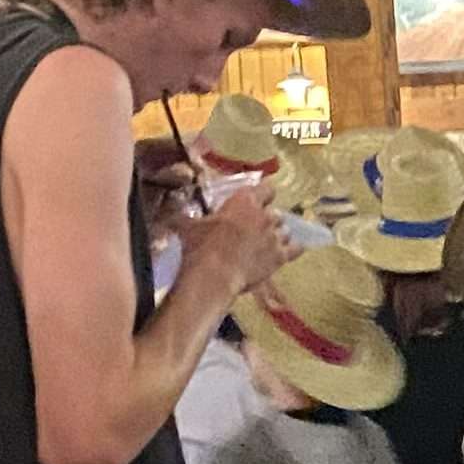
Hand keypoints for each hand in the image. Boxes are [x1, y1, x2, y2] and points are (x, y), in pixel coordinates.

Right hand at [178, 183, 284, 305]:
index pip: (266, 188)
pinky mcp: (281, 257)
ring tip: (267, 241)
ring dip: (278, 234)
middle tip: (253, 228)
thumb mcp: (187, 226)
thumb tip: (166, 213)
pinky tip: (288, 251)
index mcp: (245, 201)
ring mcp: (275, 236)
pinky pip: (296, 249)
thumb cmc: (200, 246)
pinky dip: (293, 249)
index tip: (257, 199)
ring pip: (285, 230)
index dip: (263, 194)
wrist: (214, 274)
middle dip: (266, 218)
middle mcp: (265, 215)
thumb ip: (181, 216)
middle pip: (274, 212)